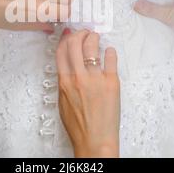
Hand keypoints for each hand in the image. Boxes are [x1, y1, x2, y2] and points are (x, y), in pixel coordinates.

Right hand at [56, 29, 119, 157]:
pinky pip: (111, 59)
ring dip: (93, 38)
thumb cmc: (78, 125)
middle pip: (75, 44)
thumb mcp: (62, 102)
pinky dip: (110, 51)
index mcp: (64, 82)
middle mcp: (78, 77)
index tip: (69, 33)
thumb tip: (67, 65)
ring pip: (92, 47)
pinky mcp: (112, 82)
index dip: (65, 38)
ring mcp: (95, 79)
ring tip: (96, 37)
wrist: (95, 140)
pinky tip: (109, 51)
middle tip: (85, 32)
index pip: (61, 51)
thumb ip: (64, 82)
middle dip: (80, 33)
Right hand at [134, 0, 173, 47]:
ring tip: (159, 38)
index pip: (165, 3)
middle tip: (149, 26)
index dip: (155, 7)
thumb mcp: (171, 13)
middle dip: (162, 21)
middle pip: (171, 17)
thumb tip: (138, 4)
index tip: (145, 10)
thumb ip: (154, 10)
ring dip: (172, 33)